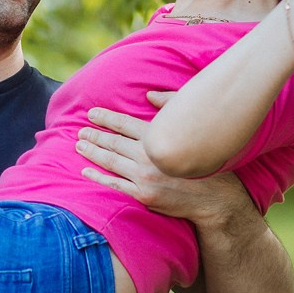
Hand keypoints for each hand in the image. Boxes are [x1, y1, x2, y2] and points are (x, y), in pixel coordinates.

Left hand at [77, 91, 252, 227]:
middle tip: (80, 130)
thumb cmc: (205, 160)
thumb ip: (170, 107)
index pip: (125, 124)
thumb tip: (149, 95)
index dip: (106, 117)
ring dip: (92, 152)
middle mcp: (149, 156)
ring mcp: (144, 176)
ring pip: (111, 161)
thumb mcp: (192, 127)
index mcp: (159, 138)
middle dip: (94, 135)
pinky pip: (115, 184)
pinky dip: (98, 177)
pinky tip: (86, 170)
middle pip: (114, 142)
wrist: (214, 197)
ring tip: (79, 145)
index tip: (92, 114)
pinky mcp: (143, 195)